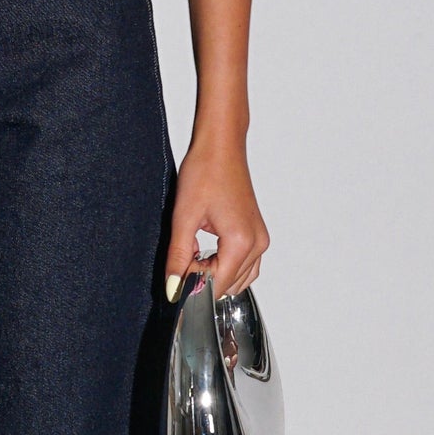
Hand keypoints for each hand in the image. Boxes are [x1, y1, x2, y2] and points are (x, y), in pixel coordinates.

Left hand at [164, 135, 268, 299]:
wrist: (221, 147)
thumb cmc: (206, 171)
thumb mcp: (183, 218)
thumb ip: (178, 257)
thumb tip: (173, 287)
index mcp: (241, 242)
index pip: (216, 286)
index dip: (193, 286)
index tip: (176, 275)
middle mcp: (257, 244)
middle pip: (228, 285)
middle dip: (202, 279)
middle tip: (183, 257)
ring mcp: (260, 240)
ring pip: (237, 278)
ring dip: (214, 273)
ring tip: (194, 251)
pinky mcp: (257, 235)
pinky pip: (244, 265)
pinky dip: (225, 265)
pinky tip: (206, 250)